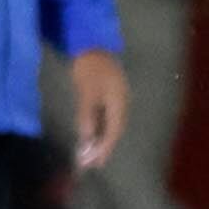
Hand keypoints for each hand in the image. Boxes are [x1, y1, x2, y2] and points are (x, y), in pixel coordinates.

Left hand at [65, 49, 129, 171]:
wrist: (92, 44)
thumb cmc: (89, 67)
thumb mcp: (87, 92)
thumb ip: (87, 115)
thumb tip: (87, 138)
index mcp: (119, 103)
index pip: (113, 132)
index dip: (104, 149)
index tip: (95, 164)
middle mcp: (121, 103)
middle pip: (113, 131)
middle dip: (102, 148)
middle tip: (91, 164)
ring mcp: (116, 99)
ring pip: (110, 125)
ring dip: (100, 140)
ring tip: (90, 154)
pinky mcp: (108, 95)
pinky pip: (106, 117)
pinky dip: (98, 129)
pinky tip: (91, 135)